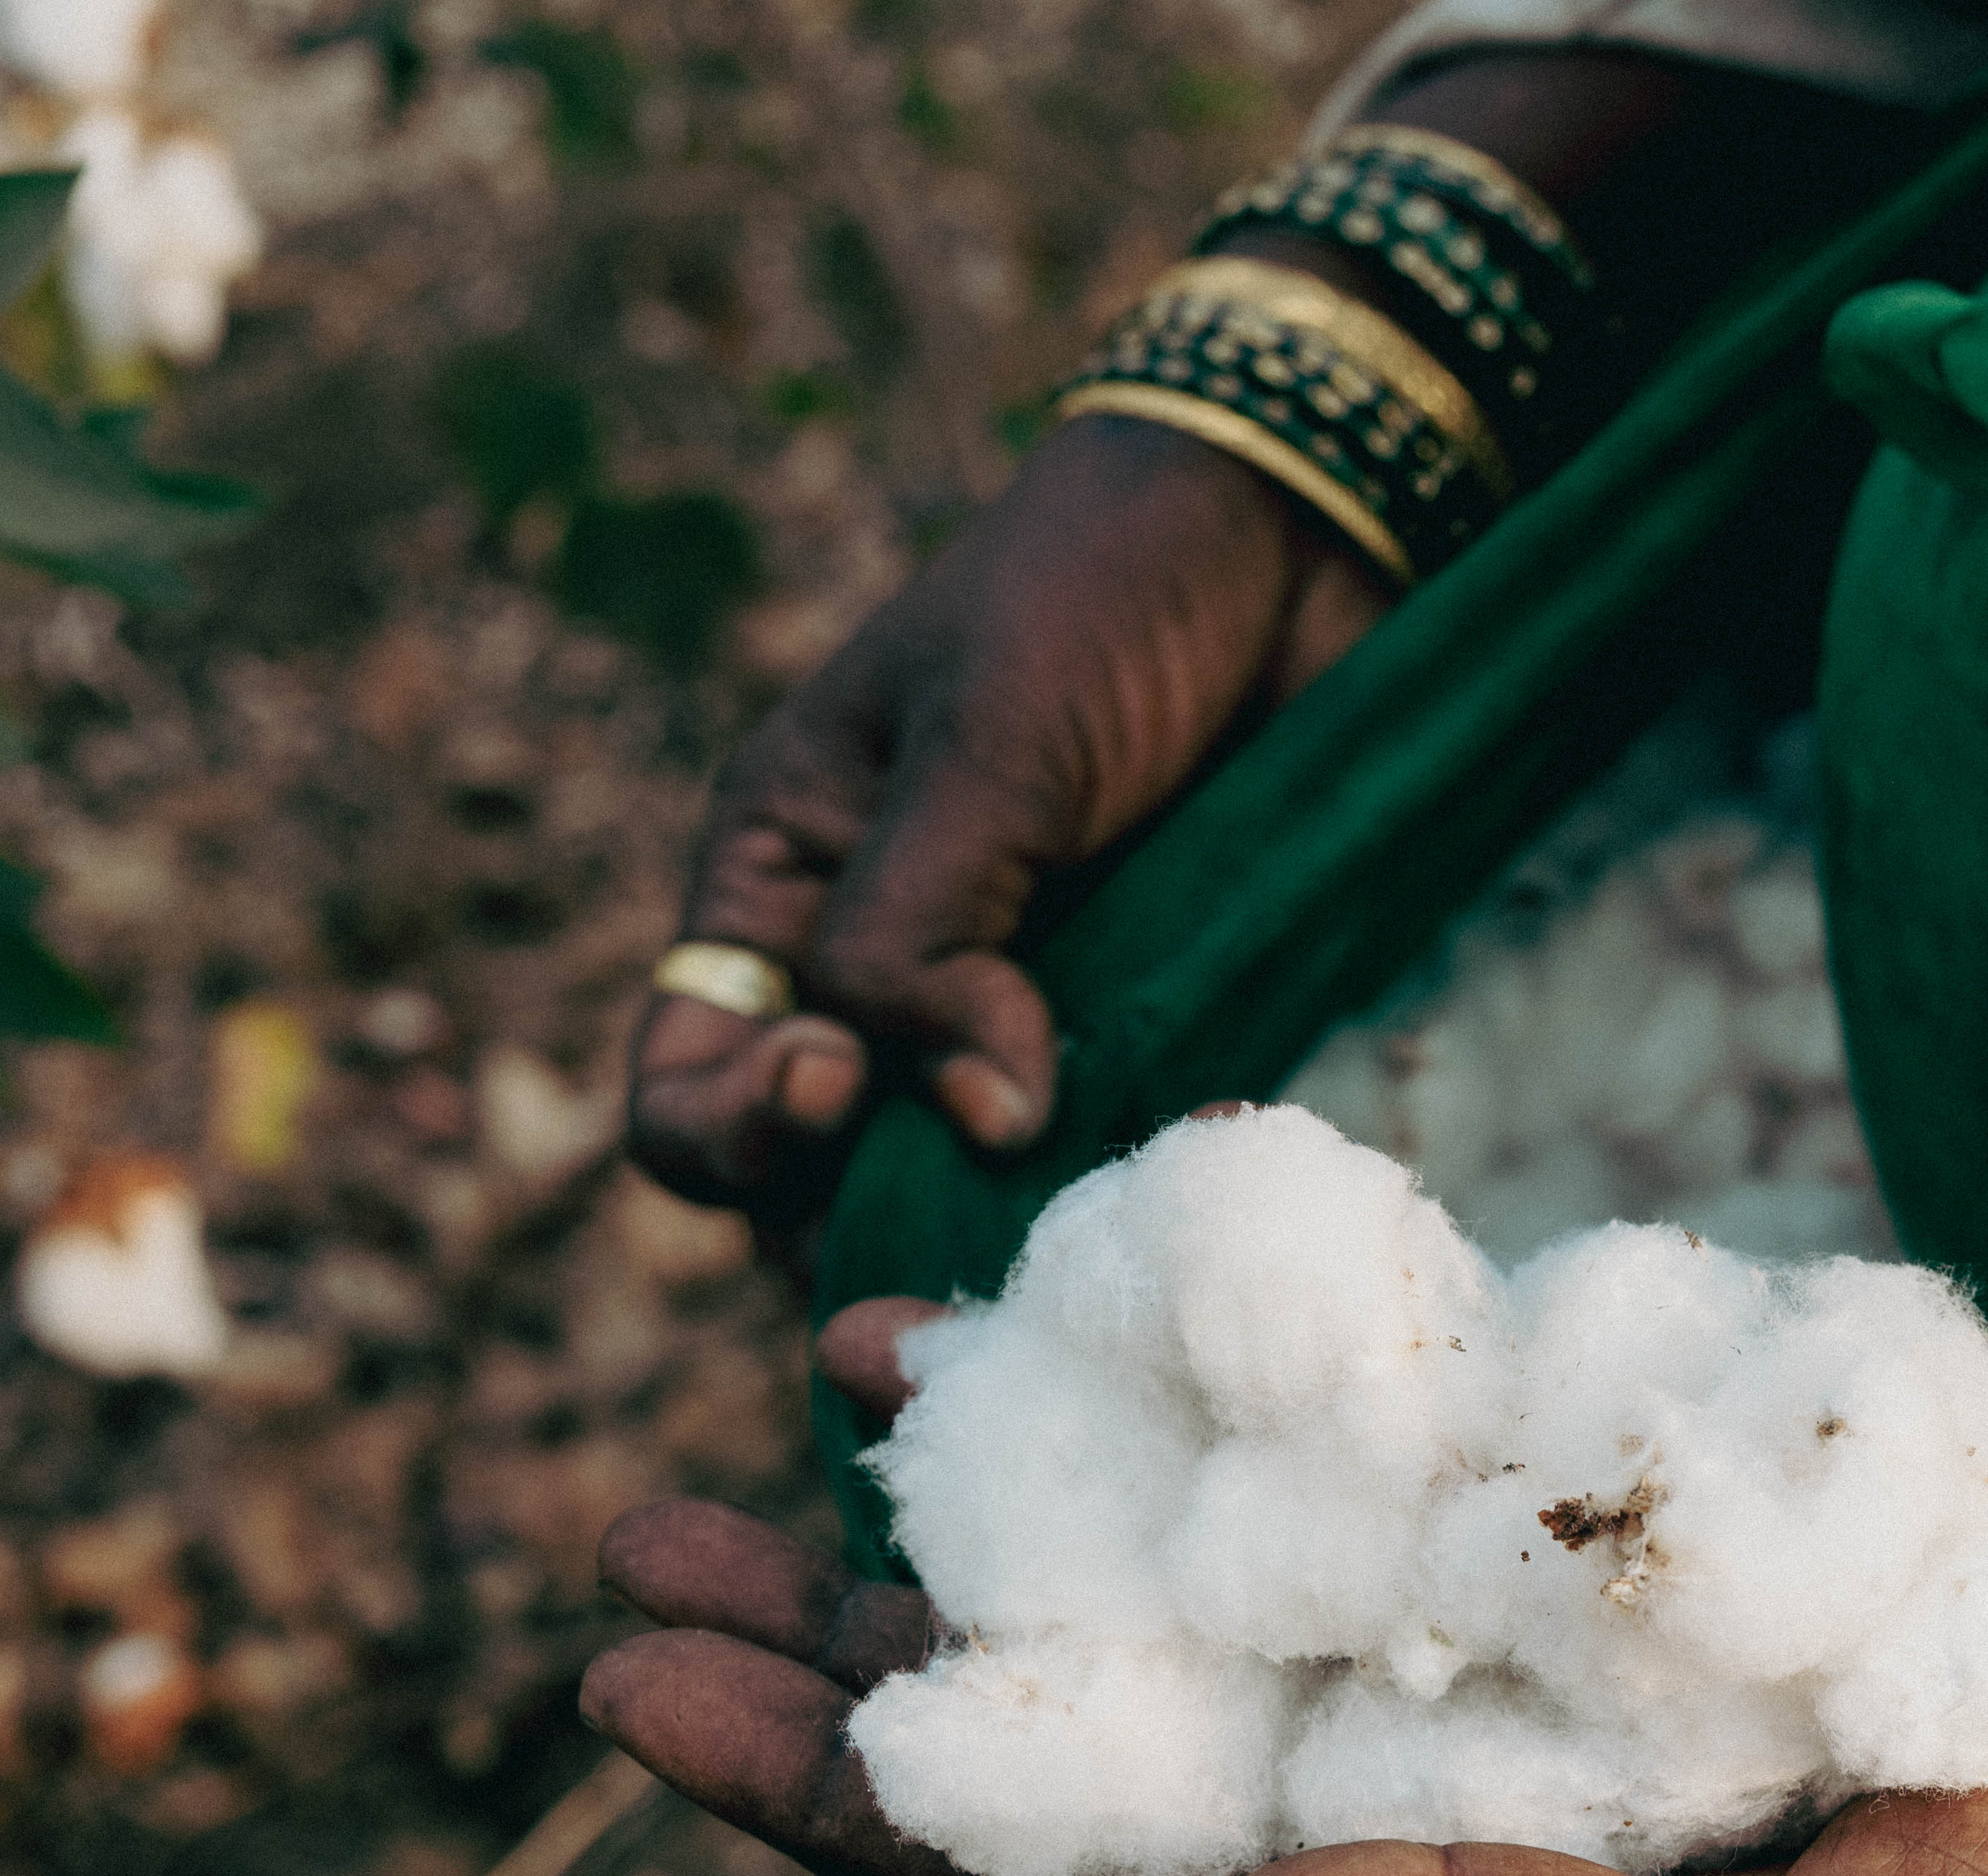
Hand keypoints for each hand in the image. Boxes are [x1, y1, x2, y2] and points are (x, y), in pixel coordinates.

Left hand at [575, 1299, 1987, 1875]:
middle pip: (1057, 1729)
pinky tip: (1098, 1289)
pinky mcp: (1545, 1563)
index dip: (843, 1797)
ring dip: (993, 1488)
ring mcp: (1451, 1685)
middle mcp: (1375, 1824)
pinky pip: (1328, 1463)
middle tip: (630, 1547)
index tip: (640, 1688)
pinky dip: (1209, 1379)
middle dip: (848, 1647)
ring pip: (1169, 1580)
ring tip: (820, 1369)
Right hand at [627, 418, 1392, 1237]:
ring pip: (972, 1194)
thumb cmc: (1104, 595)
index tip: (836, 1085)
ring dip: (1016, 1230)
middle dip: (871, 1225)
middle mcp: (879, 975)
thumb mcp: (983, 745)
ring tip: (1088, 1217)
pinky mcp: (1142, 1032)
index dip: (735, 1134)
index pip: (692, 1088)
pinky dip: (1140, 1185)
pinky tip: (1198, 1153)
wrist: (1296, 533)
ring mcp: (1016, 1014)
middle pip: (822, 1183)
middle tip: (971, 1209)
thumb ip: (925, 939)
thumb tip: (975, 1126)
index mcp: (782, 888)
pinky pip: (1114, 1155)